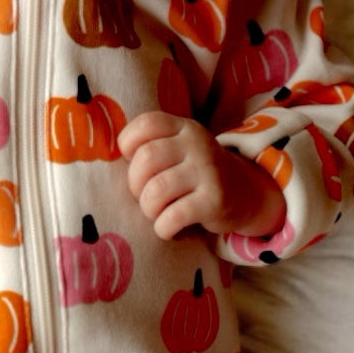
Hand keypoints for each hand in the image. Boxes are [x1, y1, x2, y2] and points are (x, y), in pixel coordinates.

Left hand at [118, 111, 286, 240]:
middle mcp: (197, 144)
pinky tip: (169, 228)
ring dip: (148, 209)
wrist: (244, 194)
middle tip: (145, 196)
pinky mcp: (215, 200)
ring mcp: (207, 170)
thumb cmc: (195, 175)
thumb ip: (150, 147)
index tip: (134, 162)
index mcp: (183, 128)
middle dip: (135, 185)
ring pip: (156, 191)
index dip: (128, 144)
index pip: (146, 124)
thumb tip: (108, 161)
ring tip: (158, 213)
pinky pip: (173, 217)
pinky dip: (163, 228)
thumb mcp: (178, 151)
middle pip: (145, 160)